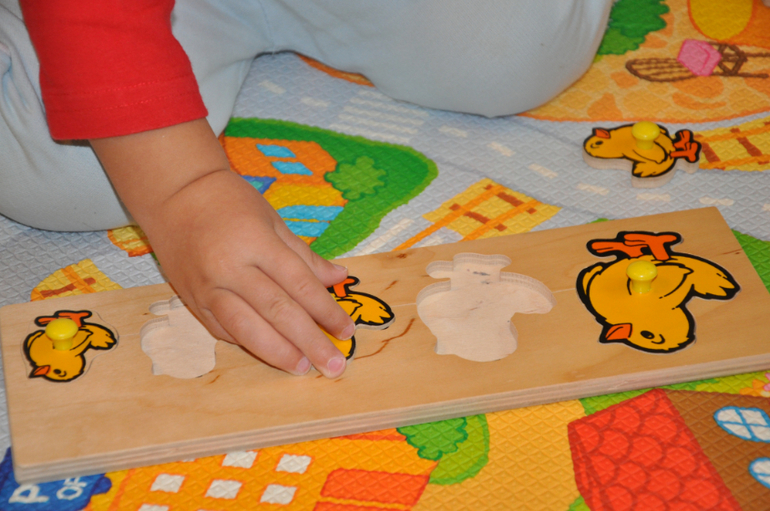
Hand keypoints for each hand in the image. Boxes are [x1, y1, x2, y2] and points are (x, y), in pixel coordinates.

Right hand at [91, 120, 354, 376]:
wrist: (173, 195)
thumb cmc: (230, 202)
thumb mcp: (273, 220)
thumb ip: (305, 255)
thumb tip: (340, 276)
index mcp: (257, 243)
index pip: (299, 284)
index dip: (325, 311)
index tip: (346, 331)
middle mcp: (231, 269)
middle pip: (277, 311)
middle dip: (309, 342)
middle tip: (333, 365)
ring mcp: (207, 288)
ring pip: (246, 328)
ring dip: (277, 352)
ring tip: (303, 368)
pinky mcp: (190, 301)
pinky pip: (221, 330)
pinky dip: (248, 344)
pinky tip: (270, 354)